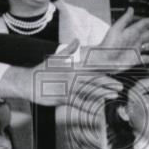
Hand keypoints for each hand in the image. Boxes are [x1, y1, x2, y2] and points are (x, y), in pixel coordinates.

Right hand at [0, 61, 122, 107]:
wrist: (27, 81)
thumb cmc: (42, 70)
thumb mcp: (55, 57)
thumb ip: (69, 50)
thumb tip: (76, 40)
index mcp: (72, 66)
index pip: (92, 67)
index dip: (105, 68)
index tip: (116, 68)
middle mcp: (72, 76)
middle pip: (93, 80)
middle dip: (108, 83)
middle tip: (120, 86)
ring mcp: (68, 87)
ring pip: (88, 91)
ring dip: (102, 93)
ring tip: (114, 95)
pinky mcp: (62, 98)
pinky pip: (78, 102)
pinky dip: (88, 105)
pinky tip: (97, 108)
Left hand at [81, 7, 148, 69]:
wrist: (102, 60)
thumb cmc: (107, 44)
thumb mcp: (116, 29)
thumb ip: (125, 20)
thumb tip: (131, 8)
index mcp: (132, 31)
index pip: (146, 24)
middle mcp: (135, 40)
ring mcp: (136, 50)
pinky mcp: (135, 60)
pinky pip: (147, 59)